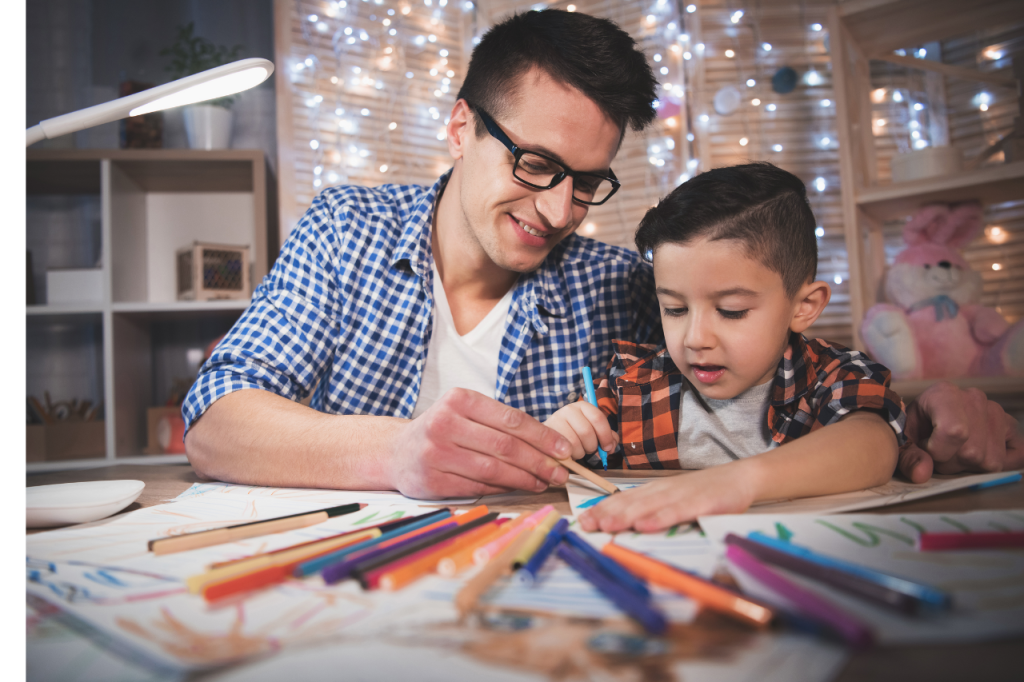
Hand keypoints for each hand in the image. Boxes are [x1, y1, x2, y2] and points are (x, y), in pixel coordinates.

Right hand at [387, 388, 572, 498]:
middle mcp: (445, 423)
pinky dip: (503, 488)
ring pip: (494, 469)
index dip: (542, 436)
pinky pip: (478, 486)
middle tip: (560, 472)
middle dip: (539, 461)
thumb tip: (549, 445)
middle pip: (505, 446)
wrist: (396, 451)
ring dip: (525, 478)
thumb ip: (500, 424)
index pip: (511, 419)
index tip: (565, 449)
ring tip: (544, 482)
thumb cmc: (442, 430)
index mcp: (458, 400)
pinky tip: (519, 488)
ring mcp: (436, 453)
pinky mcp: (433, 480)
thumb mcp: (465, 413)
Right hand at [543, 402, 618, 460]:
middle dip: (592, 446)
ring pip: (575, 443)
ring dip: (580, 452)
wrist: (551, 435)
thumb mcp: (594, 431)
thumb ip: (607, 437)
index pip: (598, 418)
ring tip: (577, 449)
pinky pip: (563, 451)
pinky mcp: (548, 434)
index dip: (606, 435)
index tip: (607, 447)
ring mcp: (556, 420)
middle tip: (589, 449)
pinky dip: (570, 456)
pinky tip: (568, 453)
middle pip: (587, 432)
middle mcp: (569, 409)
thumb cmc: (577, 433)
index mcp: (584, 406)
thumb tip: (612, 446)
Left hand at [578, 465, 756, 532]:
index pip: (622, 500)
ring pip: (648, 507)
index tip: (581, 520)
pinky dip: (660, 519)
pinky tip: (645, 526)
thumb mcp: (672, 499)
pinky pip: (677, 512)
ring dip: (625, 516)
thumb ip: (650, 508)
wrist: (737, 478)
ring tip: (606, 525)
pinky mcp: (700, 503)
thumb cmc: (701, 492)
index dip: (601, 509)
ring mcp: (680, 496)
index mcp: (654, 491)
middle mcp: (662, 491)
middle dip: (605, 514)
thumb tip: (623, 522)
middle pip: (629, 503)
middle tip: (585, 525)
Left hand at [899, 382, 1023, 481]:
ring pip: (991, 461)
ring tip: (956, 452)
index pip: (954, 432)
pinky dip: (999, 464)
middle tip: (939, 453)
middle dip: (950, 463)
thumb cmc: (915, 427)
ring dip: (970, 466)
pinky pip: (1016, 456)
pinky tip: (979, 455)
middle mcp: (974, 399)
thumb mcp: (903, 439)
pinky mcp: (1012, 428)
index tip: (926, 448)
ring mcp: (997, 412)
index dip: (938, 451)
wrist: (929, 417)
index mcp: (944, 394)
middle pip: (971, 453)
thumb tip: (922, 474)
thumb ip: (907, 457)